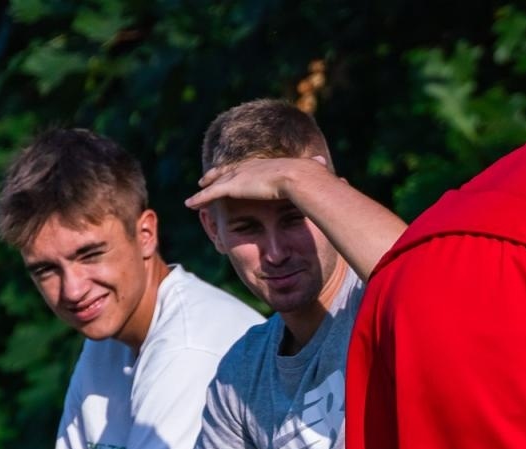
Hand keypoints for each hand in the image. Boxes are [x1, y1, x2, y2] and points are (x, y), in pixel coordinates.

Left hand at [184, 154, 329, 210]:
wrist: (302, 179)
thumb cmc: (312, 180)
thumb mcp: (316, 176)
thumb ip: (319, 176)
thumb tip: (336, 173)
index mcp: (267, 166)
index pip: (248, 168)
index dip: (238, 172)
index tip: (232, 175)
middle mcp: (250, 168)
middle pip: (228, 171)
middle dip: (216, 175)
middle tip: (205, 179)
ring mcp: (241, 177)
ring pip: (216, 183)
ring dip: (204, 189)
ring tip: (194, 195)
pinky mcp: (234, 186)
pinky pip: (211, 195)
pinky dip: (200, 199)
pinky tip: (190, 205)